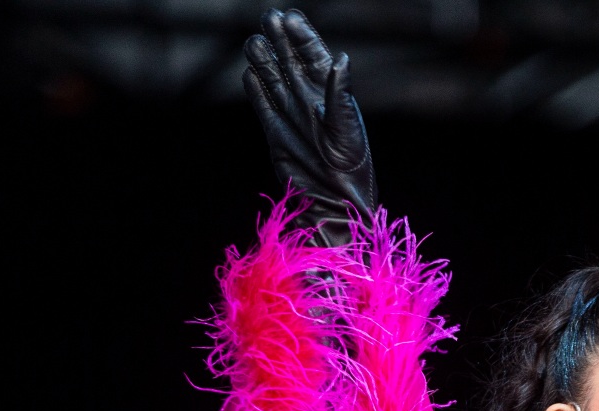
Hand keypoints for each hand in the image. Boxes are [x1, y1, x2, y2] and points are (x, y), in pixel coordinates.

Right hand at [244, 9, 377, 246]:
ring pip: (273, 77)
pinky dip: (255, 89)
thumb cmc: (350, 168)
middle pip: (290, 59)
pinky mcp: (276, 132)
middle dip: (280, 38)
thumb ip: (339, 93)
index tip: (290, 16)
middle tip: (269, 17)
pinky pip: (262, 103)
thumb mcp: (347, 127)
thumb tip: (340, 58)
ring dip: (263, 59)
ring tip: (254, 41)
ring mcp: (291, 114)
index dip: (302, 35)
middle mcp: (310, 99)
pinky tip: (249, 73)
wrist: (334, 203)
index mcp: (332, 94)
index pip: (314, 55)